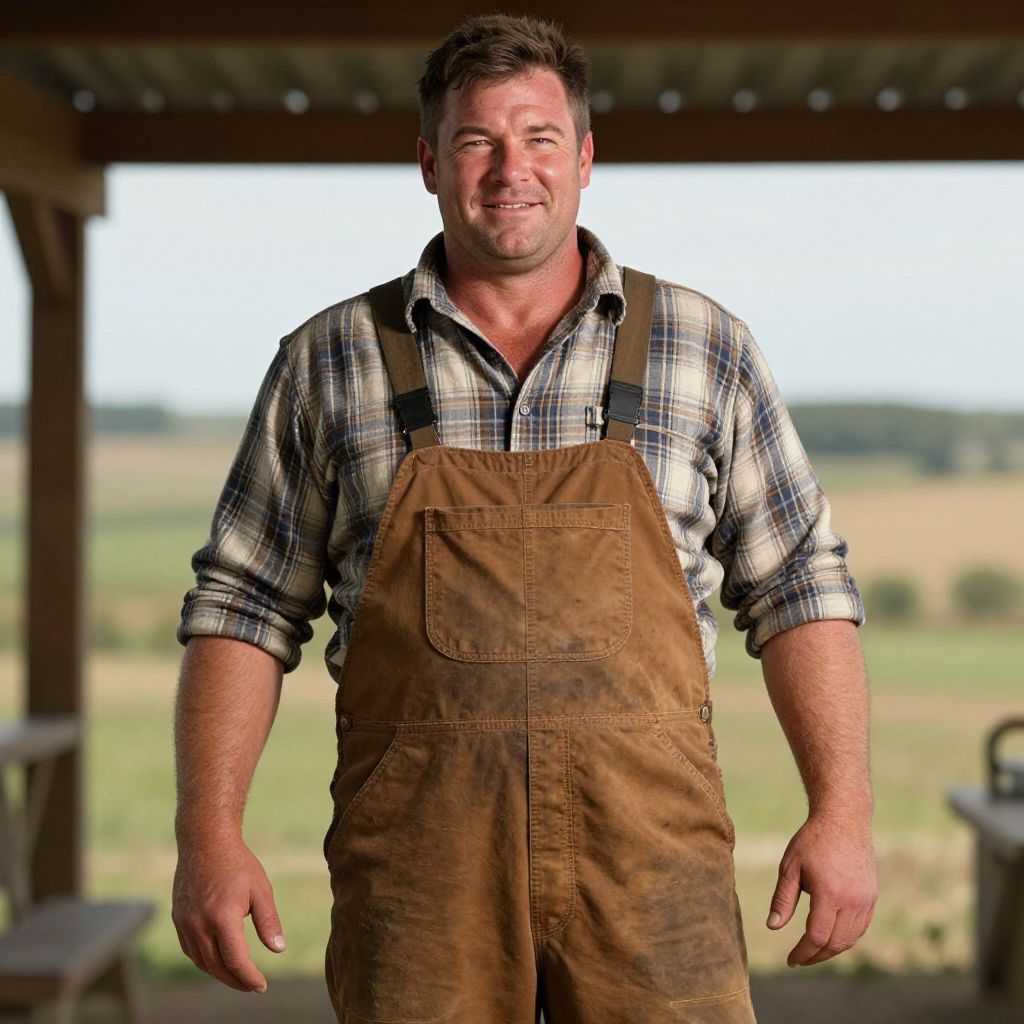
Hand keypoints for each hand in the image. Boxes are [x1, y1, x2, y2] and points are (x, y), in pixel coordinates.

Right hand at [172, 835, 285, 991]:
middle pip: (217, 967)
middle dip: (235, 981)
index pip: (236, 961)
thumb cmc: (238, 864)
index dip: (249, 978)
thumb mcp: (261, 890)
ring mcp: (185, 923)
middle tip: (252, 986)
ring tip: (237, 976)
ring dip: (219, 973)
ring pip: (201, 961)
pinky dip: (205, 960)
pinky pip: (190, 950)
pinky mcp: (178, 919)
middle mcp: (199, 925)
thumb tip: (279, 949)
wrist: (206, 841)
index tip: (261, 986)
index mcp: (222, 918)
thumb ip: (269, 921)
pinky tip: (218, 959)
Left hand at [766, 812, 877, 966]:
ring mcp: (865, 900)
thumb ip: (782, 899)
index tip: (791, 960)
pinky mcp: (872, 896)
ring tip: (813, 950)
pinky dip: (846, 937)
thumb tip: (773, 927)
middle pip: (835, 943)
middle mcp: (852, 900)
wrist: (843, 820)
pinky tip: (831, 936)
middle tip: (801, 959)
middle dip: (816, 956)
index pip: (816, 936)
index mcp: (829, 893)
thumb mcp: (790, 867)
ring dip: (832, 949)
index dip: (803, 953)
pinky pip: (860, 927)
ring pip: (850, 938)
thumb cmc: (811, 841)